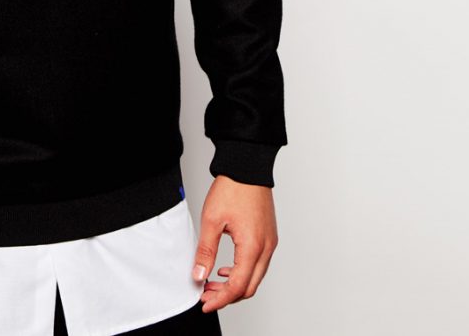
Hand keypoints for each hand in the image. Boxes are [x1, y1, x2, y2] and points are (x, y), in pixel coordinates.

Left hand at [191, 176, 278, 313]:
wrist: (247, 166)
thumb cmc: (232, 188)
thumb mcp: (211, 220)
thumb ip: (206, 251)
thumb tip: (199, 275)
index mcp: (253, 246)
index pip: (238, 286)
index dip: (220, 299)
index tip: (205, 303)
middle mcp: (266, 247)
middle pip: (249, 287)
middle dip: (227, 296)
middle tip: (206, 295)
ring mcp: (270, 242)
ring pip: (255, 277)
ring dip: (235, 285)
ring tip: (213, 283)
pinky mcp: (268, 236)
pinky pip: (258, 264)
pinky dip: (243, 272)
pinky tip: (227, 268)